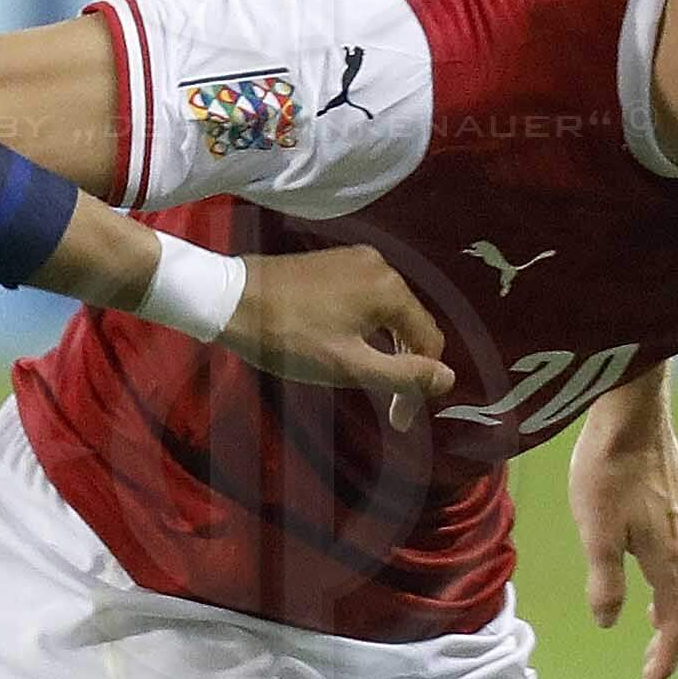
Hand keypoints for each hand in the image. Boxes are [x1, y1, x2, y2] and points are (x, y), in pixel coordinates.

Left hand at [226, 247, 455, 412]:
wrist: (228, 299)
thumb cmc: (288, 338)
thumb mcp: (349, 366)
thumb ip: (402, 375)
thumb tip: (448, 378)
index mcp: (389, 288)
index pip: (427, 341)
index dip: (420, 384)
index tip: (398, 419)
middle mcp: (379, 266)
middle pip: (408, 325)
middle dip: (402, 366)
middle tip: (385, 406)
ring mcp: (353, 259)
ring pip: (385, 313)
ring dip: (382, 348)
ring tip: (363, 378)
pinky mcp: (331, 262)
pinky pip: (363, 299)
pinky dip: (363, 327)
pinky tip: (344, 347)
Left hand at [568, 374, 677, 678]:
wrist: (634, 415)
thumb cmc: (609, 471)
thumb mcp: (595, 531)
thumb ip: (604, 581)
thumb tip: (609, 622)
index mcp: (668, 561)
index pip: (677, 625)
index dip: (666, 658)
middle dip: (672, 640)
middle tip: (652, 663)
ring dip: (675, 610)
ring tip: (656, 626)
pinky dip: (675, 581)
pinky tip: (658, 570)